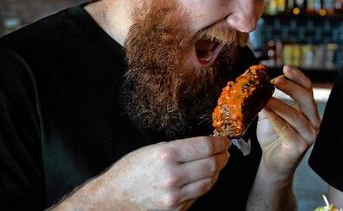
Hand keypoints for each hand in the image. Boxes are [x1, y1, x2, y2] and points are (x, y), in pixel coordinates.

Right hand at [62, 136, 230, 209]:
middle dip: (223, 157)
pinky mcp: (176, 209)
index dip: (220, 143)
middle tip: (224, 152)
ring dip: (217, 172)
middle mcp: (172, 176)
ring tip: (216, 164)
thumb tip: (208, 145)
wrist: (114, 197)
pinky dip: (205, 184)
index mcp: (167, 154)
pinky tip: (202, 178)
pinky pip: (198, 194)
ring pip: (209, 182)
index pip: (206, 146)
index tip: (224, 141)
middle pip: (212, 165)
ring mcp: (175, 195)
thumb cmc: (132, 169)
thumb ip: (182, 147)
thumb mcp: (154, 149)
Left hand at [256, 65, 320, 178]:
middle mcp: (314, 121)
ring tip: (263, 97)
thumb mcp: (270, 112)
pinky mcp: (300, 146)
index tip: (286, 68)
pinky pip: (286, 129)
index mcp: (309, 110)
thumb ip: (268, 99)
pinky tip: (264, 111)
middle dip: (291, 87)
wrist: (272, 161)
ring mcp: (309, 135)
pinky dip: (274, 118)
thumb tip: (258, 82)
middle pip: (306, 98)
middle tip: (275, 81)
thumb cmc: (273, 135)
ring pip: (295, 115)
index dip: (298, 77)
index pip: (308, 89)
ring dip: (278, 104)